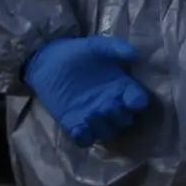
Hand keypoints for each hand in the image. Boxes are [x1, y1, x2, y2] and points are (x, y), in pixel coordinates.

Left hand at [23, 36, 150, 147]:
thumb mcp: (95, 46)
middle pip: (125, 119)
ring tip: (90, 114)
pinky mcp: (75, 124)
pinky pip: (85, 140)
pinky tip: (78, 127)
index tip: (133, 101)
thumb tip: (135, 54)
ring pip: (107, 131)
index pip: (137, 99)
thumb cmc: (75, 52)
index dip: (138, 102)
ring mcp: (93, 116)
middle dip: (119, 116)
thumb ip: (114, 47)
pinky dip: (84, 137)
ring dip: (103, 126)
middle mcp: (111, 103)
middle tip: (106, 105)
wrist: (47, 62)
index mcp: (120, 85)